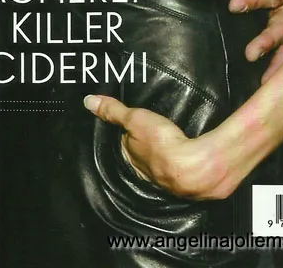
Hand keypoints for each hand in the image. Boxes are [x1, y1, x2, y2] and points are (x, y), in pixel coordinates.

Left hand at [83, 95, 239, 199]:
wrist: (195, 167)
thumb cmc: (160, 143)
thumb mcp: (134, 119)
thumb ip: (114, 111)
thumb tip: (87, 101)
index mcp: (133, 162)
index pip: (125, 149)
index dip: (126, 139)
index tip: (129, 130)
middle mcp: (148, 175)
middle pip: (143, 160)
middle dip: (145, 151)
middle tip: (151, 137)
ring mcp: (169, 181)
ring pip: (162, 167)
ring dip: (165, 158)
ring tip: (169, 148)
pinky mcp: (189, 182)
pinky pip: (183, 170)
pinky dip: (184, 164)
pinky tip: (189, 159)